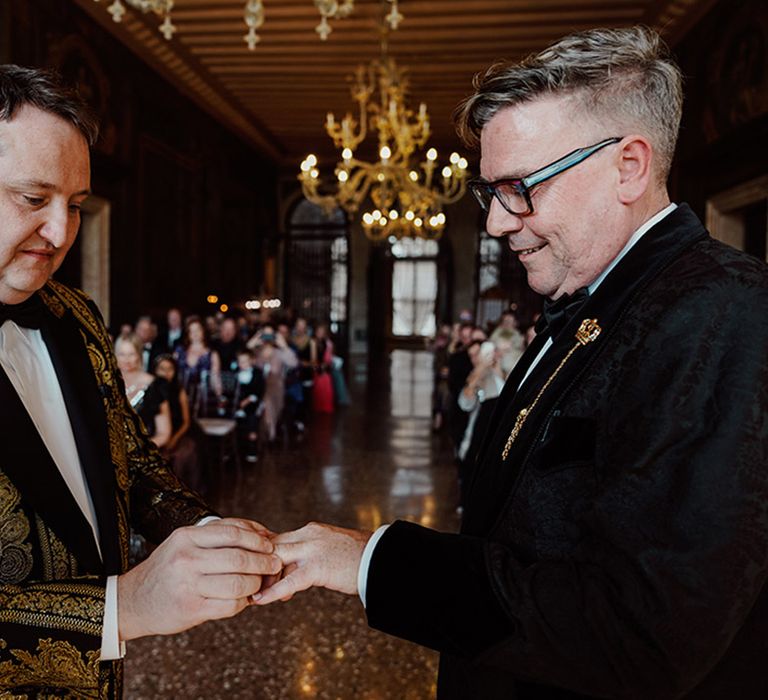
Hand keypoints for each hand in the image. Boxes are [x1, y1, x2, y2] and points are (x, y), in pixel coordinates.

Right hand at [118, 518, 280, 639]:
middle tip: (274, 565)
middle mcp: (186, 559)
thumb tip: (261, 533)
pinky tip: (242, 599)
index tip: (269, 545)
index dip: (257, 539)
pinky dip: (243, 602)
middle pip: (240, 559)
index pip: (233, 532)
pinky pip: (230, 606)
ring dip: (256, 584)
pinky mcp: (191, 609)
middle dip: (264, 563)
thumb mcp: (185, 543)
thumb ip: (219, 536)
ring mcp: (188, 585)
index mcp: (186, 537)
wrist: (133, 601)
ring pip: (239, 584)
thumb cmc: (168, 568)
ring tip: (259, 583)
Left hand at [252, 522, 370, 604]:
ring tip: (251, 593)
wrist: (380, 559)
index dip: (261, 553)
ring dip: (262, 578)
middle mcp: (308, 535)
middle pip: (271, 547)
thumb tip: (289, 575)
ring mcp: (312, 549)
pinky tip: (260, 601)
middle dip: (257, 565)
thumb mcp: (329, 549)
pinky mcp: (318, 567)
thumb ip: (308, 556)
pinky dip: (272, 592)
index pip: (276, 538)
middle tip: (247, 582)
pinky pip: (289, 581)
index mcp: (310, 530)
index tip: (249, 565)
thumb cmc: (357, 558)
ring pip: (276, 560)